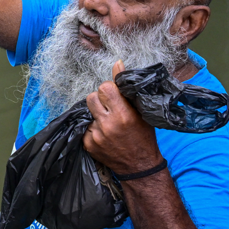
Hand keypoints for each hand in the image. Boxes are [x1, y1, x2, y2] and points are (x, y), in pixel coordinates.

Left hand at [84, 61, 162, 175]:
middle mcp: (108, 124)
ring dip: (96, 115)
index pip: (104, 88)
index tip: (114, 95)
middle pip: (91, 97)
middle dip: (99, 100)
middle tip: (109, 107)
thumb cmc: (144, 136)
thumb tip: (117, 62)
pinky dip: (93, 128)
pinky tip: (105, 134)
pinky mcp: (89, 144)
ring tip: (108, 122)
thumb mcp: (140, 111)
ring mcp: (97, 135)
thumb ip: (126, 88)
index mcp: (123, 114)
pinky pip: (85, 127)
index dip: (108, 89)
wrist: (140, 166)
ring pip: (88, 112)